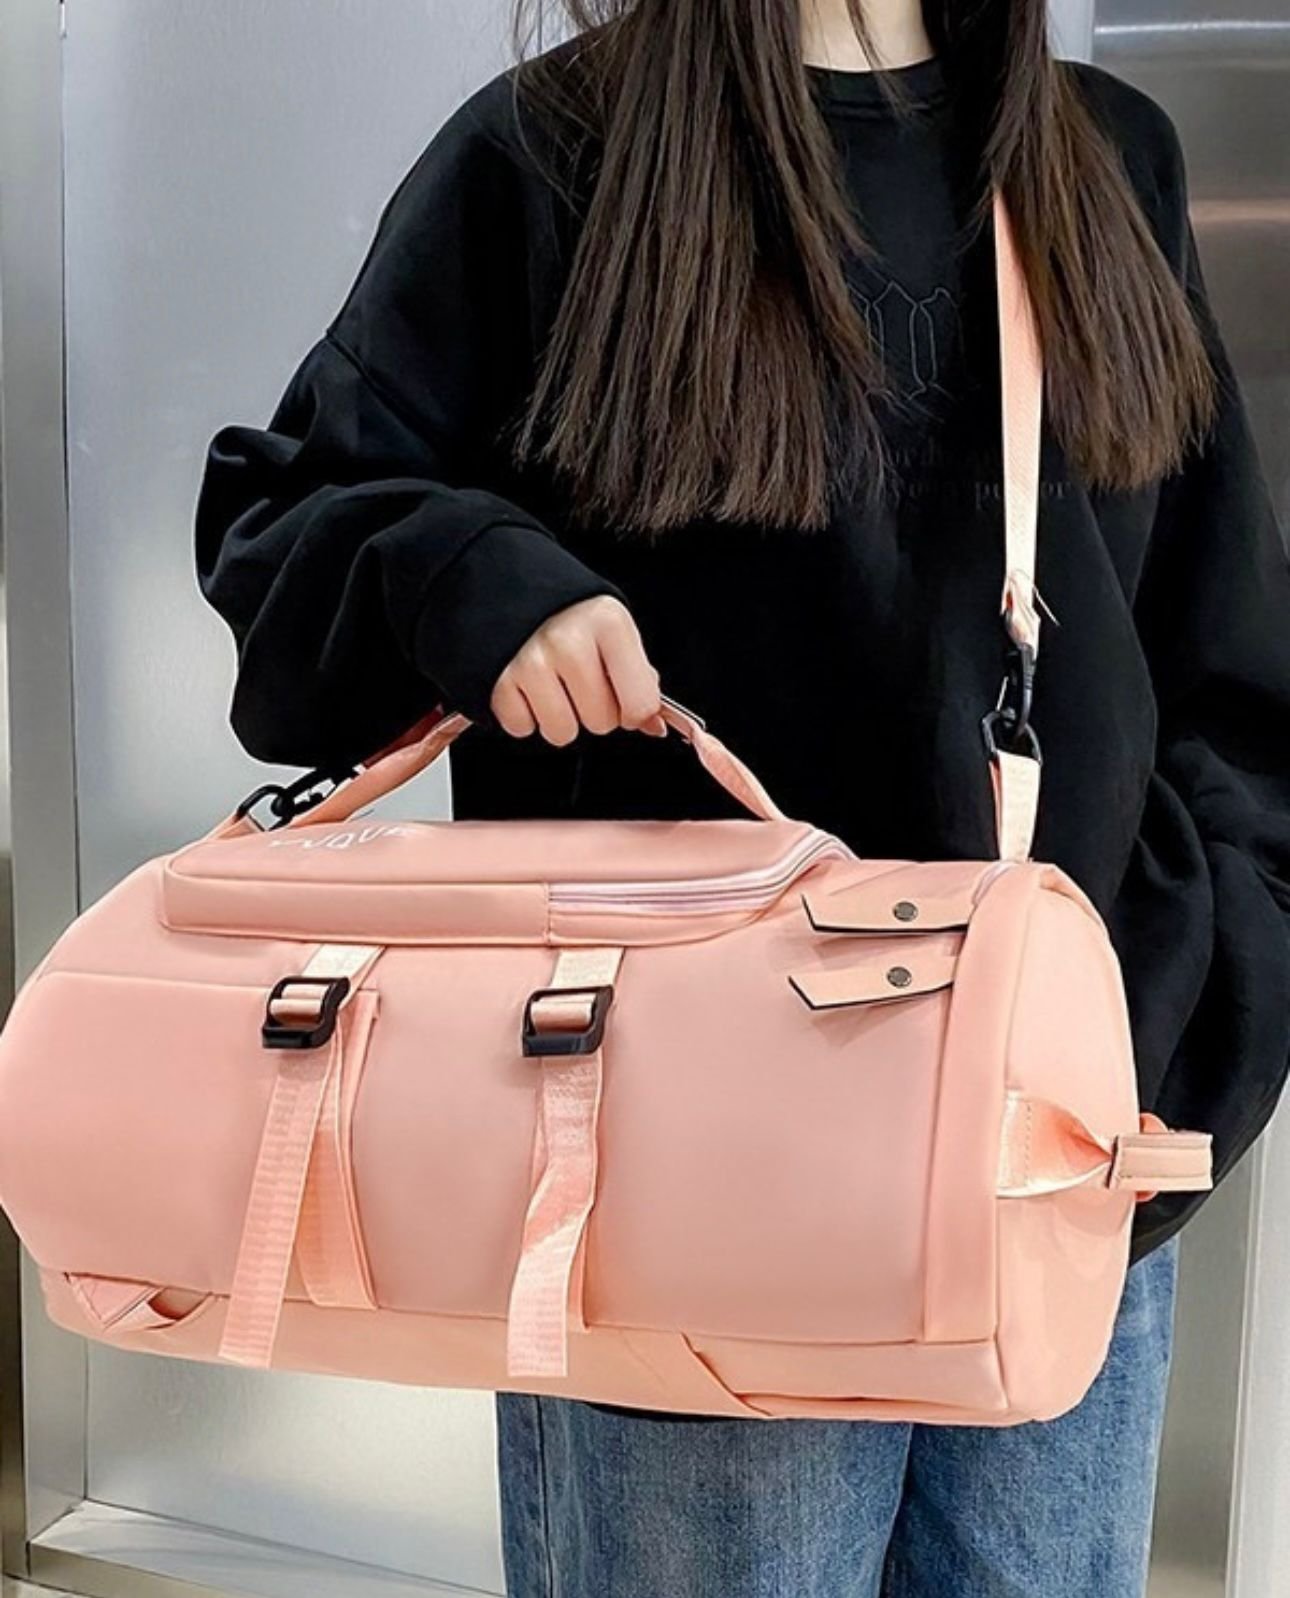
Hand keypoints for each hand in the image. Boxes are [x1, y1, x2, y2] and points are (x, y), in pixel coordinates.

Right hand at [490, 596, 666, 745]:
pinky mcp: (497, 680)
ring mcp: (531, 661)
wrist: (503, 581)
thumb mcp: (611, 628)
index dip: (634, 712)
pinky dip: (524, 715)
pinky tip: (526, 686)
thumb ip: (637, 676)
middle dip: (593, 711)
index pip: (640, 703)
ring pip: (561, 732)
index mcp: (608, 624)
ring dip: (559, 718)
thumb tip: (652, 724)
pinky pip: (522, 728)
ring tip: (552, 684)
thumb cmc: (565, 610)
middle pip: (600, 722)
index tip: (626, 703)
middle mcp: (569, 641)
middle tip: (579, 682)